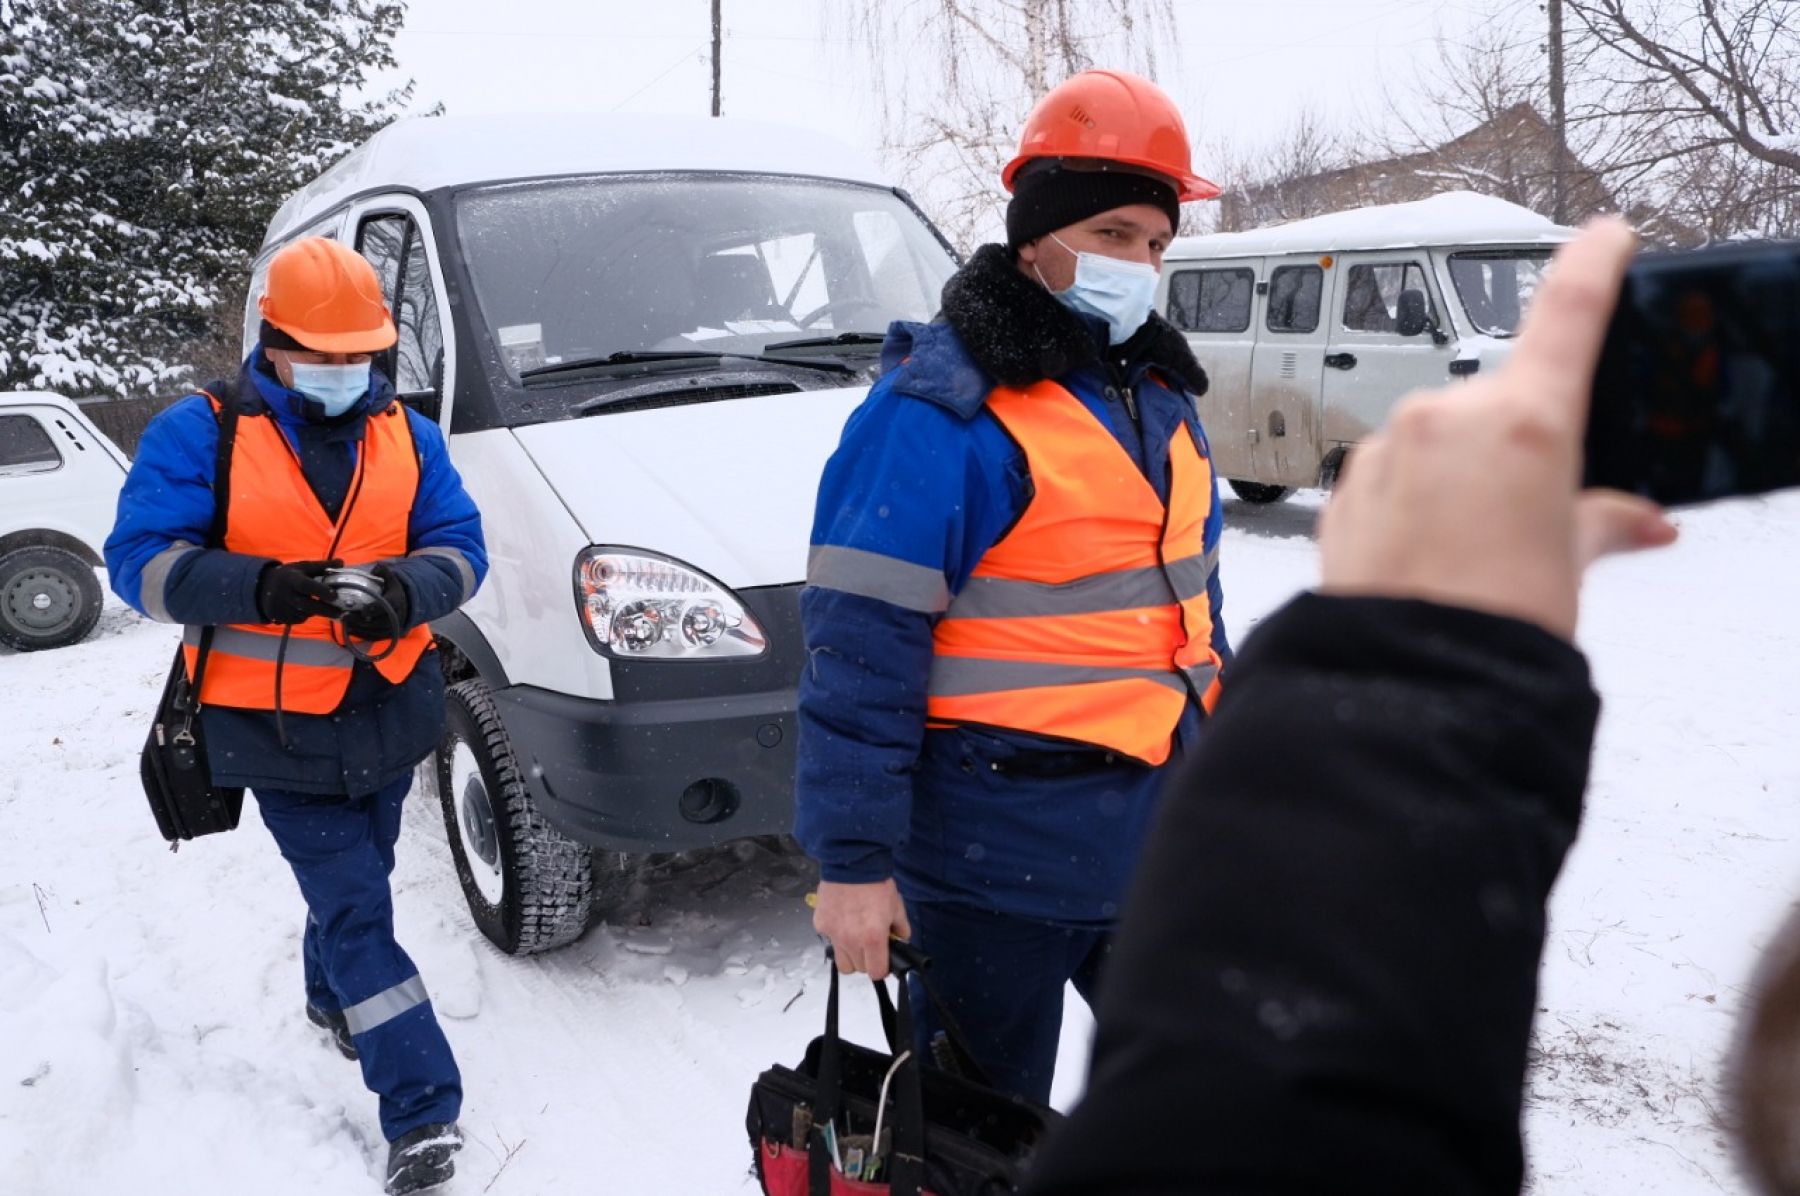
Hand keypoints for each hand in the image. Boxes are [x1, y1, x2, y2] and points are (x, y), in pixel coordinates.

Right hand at [256, 559, 341, 624]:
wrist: (263, 587)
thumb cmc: (289, 576)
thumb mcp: (303, 567)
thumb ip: (322, 566)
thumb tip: (341, 562)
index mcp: (291, 578)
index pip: (305, 585)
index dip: (320, 591)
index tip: (334, 595)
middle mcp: (285, 593)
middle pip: (306, 605)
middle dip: (325, 610)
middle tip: (340, 612)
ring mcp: (281, 607)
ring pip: (304, 614)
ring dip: (316, 612)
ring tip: (322, 607)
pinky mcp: (280, 617)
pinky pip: (299, 619)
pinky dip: (306, 615)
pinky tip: (306, 608)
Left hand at [340, 564, 409, 638]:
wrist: (403, 604)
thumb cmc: (391, 590)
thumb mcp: (390, 578)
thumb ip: (383, 572)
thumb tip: (376, 568)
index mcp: (396, 600)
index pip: (387, 605)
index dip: (375, 608)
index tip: (363, 610)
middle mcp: (396, 615)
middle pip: (379, 621)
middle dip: (361, 620)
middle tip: (345, 616)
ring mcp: (392, 626)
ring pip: (375, 631)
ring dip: (359, 628)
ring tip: (344, 623)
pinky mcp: (387, 634)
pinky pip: (374, 637)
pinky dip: (362, 635)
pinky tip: (349, 630)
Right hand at [812, 879, 910, 980]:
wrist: (852, 864)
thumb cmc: (876, 884)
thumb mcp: (897, 907)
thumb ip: (901, 928)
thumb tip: (901, 940)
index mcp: (873, 939)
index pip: (876, 973)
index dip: (882, 968)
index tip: (883, 960)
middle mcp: (851, 941)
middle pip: (858, 969)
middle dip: (866, 960)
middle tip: (870, 945)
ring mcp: (833, 934)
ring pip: (841, 962)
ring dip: (850, 955)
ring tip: (855, 938)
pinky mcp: (821, 925)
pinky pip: (830, 941)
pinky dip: (837, 937)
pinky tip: (843, 921)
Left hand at [1319, 218, 1677, 640]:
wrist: (1407, 681)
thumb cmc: (1493, 623)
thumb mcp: (1568, 562)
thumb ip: (1600, 520)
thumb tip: (1640, 520)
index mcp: (1522, 418)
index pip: (1569, 311)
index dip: (1593, 264)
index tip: (1605, 235)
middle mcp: (1446, 415)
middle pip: (1497, 402)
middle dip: (1514, 444)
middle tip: (1527, 511)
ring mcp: (1387, 447)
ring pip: (1438, 442)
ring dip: (1458, 477)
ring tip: (1470, 551)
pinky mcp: (1346, 486)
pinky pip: (1393, 476)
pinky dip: (1414, 502)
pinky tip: (1425, 556)